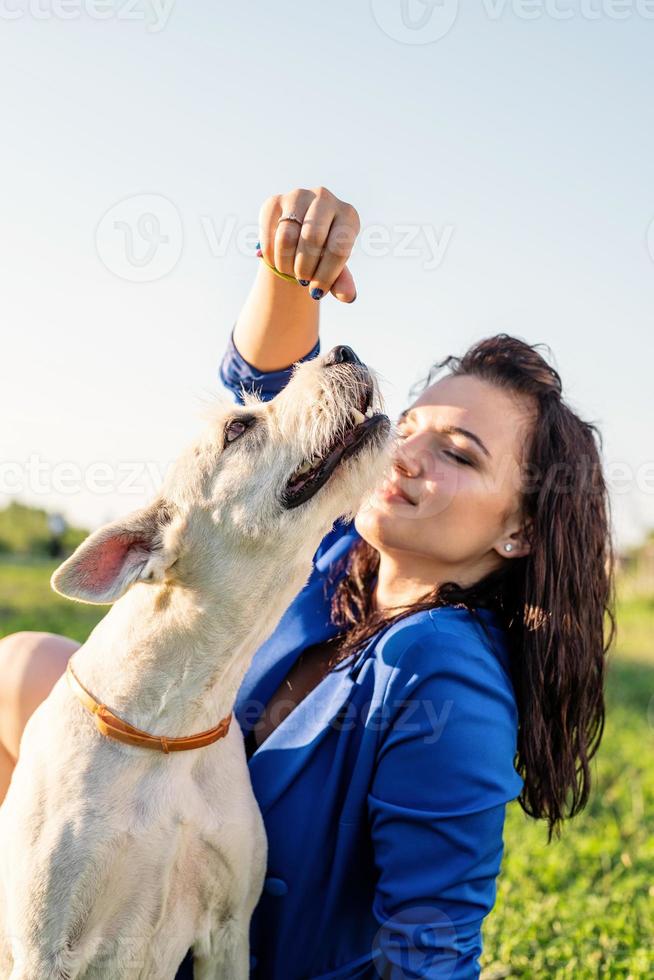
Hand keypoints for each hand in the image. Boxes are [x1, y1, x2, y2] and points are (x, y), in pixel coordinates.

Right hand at [258, 187, 359, 301]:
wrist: (299, 240)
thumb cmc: (323, 255)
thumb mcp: (334, 269)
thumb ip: (342, 282)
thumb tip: (348, 296)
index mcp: (348, 215)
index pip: (338, 247)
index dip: (325, 276)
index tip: (316, 292)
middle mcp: (325, 198)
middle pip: (311, 239)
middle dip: (304, 268)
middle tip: (302, 280)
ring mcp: (298, 196)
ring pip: (286, 238)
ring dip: (286, 264)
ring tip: (290, 271)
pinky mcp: (274, 201)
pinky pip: (268, 235)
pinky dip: (271, 256)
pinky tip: (277, 260)